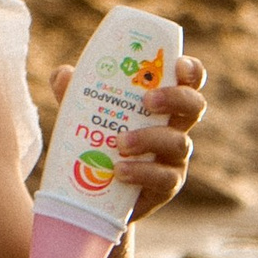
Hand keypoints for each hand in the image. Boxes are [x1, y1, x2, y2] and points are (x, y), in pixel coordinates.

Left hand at [49, 52, 208, 217]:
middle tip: (147, 100)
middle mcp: (174, 128)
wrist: (93, 193)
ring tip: (120, 143)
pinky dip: (142, 172)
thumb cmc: (96, 141)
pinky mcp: (166, 186)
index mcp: (161, 104)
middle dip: (174, 99)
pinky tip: (120, 171)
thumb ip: (74, 93)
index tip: (178, 64)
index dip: (191, 71)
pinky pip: (164, 178)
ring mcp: (174, 158)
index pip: (187, 82)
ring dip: (149, 139)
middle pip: (194, 107)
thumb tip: (63, 74)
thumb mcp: (82, 114)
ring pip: (178, 143)